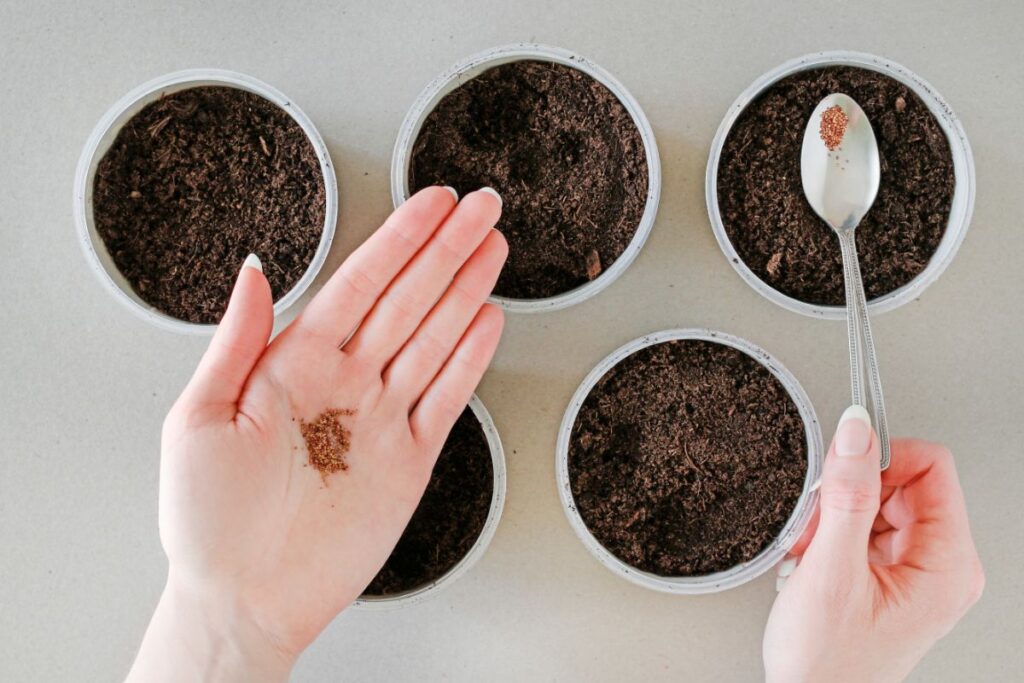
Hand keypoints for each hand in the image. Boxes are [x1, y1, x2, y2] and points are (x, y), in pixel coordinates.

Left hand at [128, 187, 506, 681]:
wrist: (244, 598)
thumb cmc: (208, 519)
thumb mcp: (197, 418)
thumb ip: (235, 340)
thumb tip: (254, 270)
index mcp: (294, 364)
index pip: (359, 284)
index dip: (399, 241)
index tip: (430, 204)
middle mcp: (344, 382)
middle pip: (408, 300)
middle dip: (447, 250)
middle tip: (482, 207)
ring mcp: (381, 418)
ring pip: (434, 338)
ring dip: (467, 291)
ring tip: (494, 248)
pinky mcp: (409, 459)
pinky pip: (446, 398)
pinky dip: (470, 360)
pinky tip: (488, 321)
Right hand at [763, 406, 984, 682]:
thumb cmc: (827, 665)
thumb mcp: (830, 571)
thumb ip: (845, 496)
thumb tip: (856, 432)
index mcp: (948, 565)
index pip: (933, 466)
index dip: (883, 456)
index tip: (842, 466)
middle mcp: (942, 567)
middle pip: (903, 483)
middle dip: (849, 492)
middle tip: (816, 521)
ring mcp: (918, 573)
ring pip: (879, 503)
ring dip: (835, 515)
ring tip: (810, 549)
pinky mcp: (892, 577)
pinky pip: (866, 529)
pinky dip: (832, 535)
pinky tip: (813, 559)